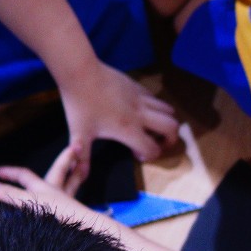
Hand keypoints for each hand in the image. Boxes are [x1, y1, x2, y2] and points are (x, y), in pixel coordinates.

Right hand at [0, 162, 96, 221]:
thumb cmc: (57, 213)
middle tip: (76, 145)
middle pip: (61, 170)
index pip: (25, 175)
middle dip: (66, 157)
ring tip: (82, 167)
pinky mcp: (75, 215)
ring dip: (76, 174)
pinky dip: (75, 194)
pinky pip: (75, 200)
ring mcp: (68, 204)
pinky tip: (75, 198)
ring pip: (73, 184)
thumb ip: (10, 194)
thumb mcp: (29, 202)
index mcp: (45, 188)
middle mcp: (58, 193)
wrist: (84, 229)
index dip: (11, 173)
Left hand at [53, 60, 178, 191]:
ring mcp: (142, 99)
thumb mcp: (78, 133)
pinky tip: (142, 111)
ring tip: (154, 127)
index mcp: (128, 129)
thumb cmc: (80, 105)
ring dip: (167, 122)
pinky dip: (157, 108)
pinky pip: (157, 100)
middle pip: (172, 128)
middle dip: (170, 140)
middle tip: (158, 143)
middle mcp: (141, 115)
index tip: (137, 155)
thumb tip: (79, 177)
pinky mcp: (138, 87)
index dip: (149, 156)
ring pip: (169, 111)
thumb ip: (82, 157)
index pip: (152, 149)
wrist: (80, 73)